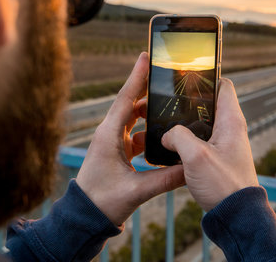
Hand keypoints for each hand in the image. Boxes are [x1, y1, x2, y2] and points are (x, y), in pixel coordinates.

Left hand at [76, 52, 185, 225]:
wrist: (85, 218)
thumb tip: (190, 169)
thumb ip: (165, 179)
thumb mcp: (136, 191)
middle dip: (146, 89)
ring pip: (133, 119)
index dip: (136, 77)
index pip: (125, 99)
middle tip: (164, 73)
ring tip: (168, 103)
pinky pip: (134, 134)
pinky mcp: (116, 151)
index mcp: (108, 135)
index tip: (145, 56)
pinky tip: (161, 135)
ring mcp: (112, 142)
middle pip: (130, 104)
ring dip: (148, 112)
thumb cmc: (102, 202)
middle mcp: (109, 134)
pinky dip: (147, 131)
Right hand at [162, 78, 257, 211]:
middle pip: (207, 104)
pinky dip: (186, 140)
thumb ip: (178, 137)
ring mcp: (224, 144)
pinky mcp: (217, 158)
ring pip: (201, 124)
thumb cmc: (223, 185)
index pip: (223, 85)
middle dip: (187, 102)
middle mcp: (230, 129)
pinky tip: (170, 146)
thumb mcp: (196, 156)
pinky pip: (199, 141)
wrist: (235, 216)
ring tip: (164, 123)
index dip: (206, 77)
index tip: (185, 77)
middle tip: (167, 101)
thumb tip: (167, 134)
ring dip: (184, 124)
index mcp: (231, 121)